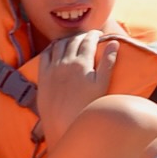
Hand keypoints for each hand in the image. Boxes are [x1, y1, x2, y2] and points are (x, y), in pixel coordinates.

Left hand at [34, 32, 120, 146]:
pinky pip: (45, 55)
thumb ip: (108, 62)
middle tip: (88, 37)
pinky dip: (51, 48)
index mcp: (82, 63)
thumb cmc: (87, 106)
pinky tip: (55, 49)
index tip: (99, 34)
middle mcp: (65, 62)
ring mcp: (52, 68)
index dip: (94, 35)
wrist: (63, 123)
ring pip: (58, 45)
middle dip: (82, 36)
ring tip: (73, 41)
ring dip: (67, 40)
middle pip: (73, 41)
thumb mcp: (102, 85)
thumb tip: (113, 43)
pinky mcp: (43, 76)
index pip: (88, 41)